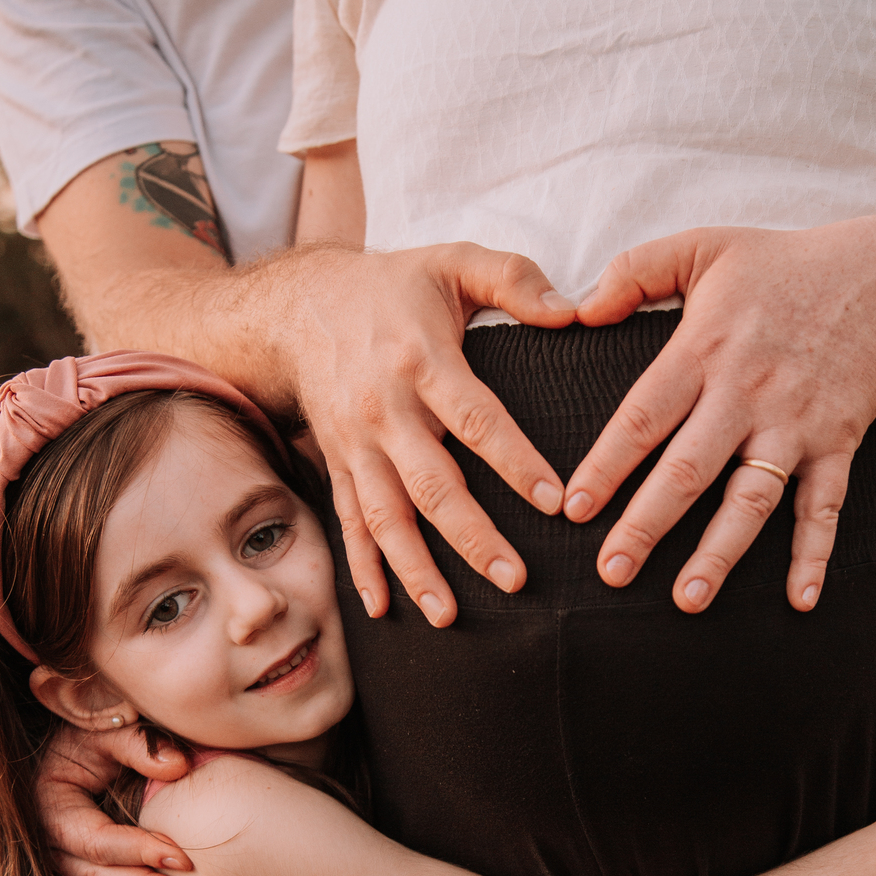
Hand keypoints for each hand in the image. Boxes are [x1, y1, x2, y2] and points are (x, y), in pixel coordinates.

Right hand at [38, 725, 194, 875]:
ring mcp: (52, 861)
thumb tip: (179, 767)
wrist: (74, 743)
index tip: (183, 857)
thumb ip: (142, 744)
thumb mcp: (111, 728)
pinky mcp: (64, 874)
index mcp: (53, 804)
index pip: (96, 838)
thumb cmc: (96, 733)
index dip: (138, 850)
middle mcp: (45, 840)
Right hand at [287, 243, 576, 624]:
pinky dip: (363, 568)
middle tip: (515, 578)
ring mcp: (356, 444)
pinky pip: (349, 523)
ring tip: (449, 615)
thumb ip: (516, 279)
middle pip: (431, 484)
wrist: (299, 304)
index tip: (556, 501)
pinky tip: (381, 608)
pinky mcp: (337, 465)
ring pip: (387, 516)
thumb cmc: (393, 286)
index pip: (476, 419)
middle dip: (472, 537)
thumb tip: (577, 311)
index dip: (515, 462)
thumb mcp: (453, 260)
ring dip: (417, 569)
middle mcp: (384, 410)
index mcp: (421, 360)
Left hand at [565, 223, 875, 610]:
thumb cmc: (780, 266)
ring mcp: (794, 424)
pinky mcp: (837, 442)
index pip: (644, 416)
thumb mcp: (702, 245)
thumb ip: (634, 271)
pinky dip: (815, 554)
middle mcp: (746, 394)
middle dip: (647, 526)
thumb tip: (577, 311)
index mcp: (704, 350)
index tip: (574, 509)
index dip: (607, 464)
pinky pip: (825, 507)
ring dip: (721, 553)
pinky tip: (800, 600)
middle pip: (688, 471)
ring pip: (751, 500)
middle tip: (611, 573)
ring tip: (688, 599)